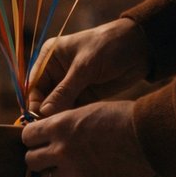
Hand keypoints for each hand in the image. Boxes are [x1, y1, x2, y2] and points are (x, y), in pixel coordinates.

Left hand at [21, 100, 155, 176]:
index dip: (34, 140)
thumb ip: (66, 124)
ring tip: (72, 172)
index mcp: (59, 125)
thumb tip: (51, 133)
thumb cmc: (123, 117)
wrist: (149, 135)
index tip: (42, 142)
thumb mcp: (88, 111)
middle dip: (41, 160)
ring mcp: (74, 171)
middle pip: (32, 161)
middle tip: (54, 160)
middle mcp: (61, 149)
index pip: (27, 137)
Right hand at [27, 18, 149, 117]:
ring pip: (57, 107)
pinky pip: (72, 110)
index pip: (33, 85)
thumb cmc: (109, 46)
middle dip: (46, 114)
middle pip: (43, 99)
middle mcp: (56, 72)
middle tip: (51, 129)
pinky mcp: (85, 96)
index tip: (37, 120)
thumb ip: (65, 90)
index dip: (33, 103)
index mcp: (50, 58)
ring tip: (63, 131)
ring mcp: (71, 85)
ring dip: (59, 118)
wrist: (141, 47)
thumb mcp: (85, 67)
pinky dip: (72, 118)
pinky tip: (74, 127)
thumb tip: (44, 113)